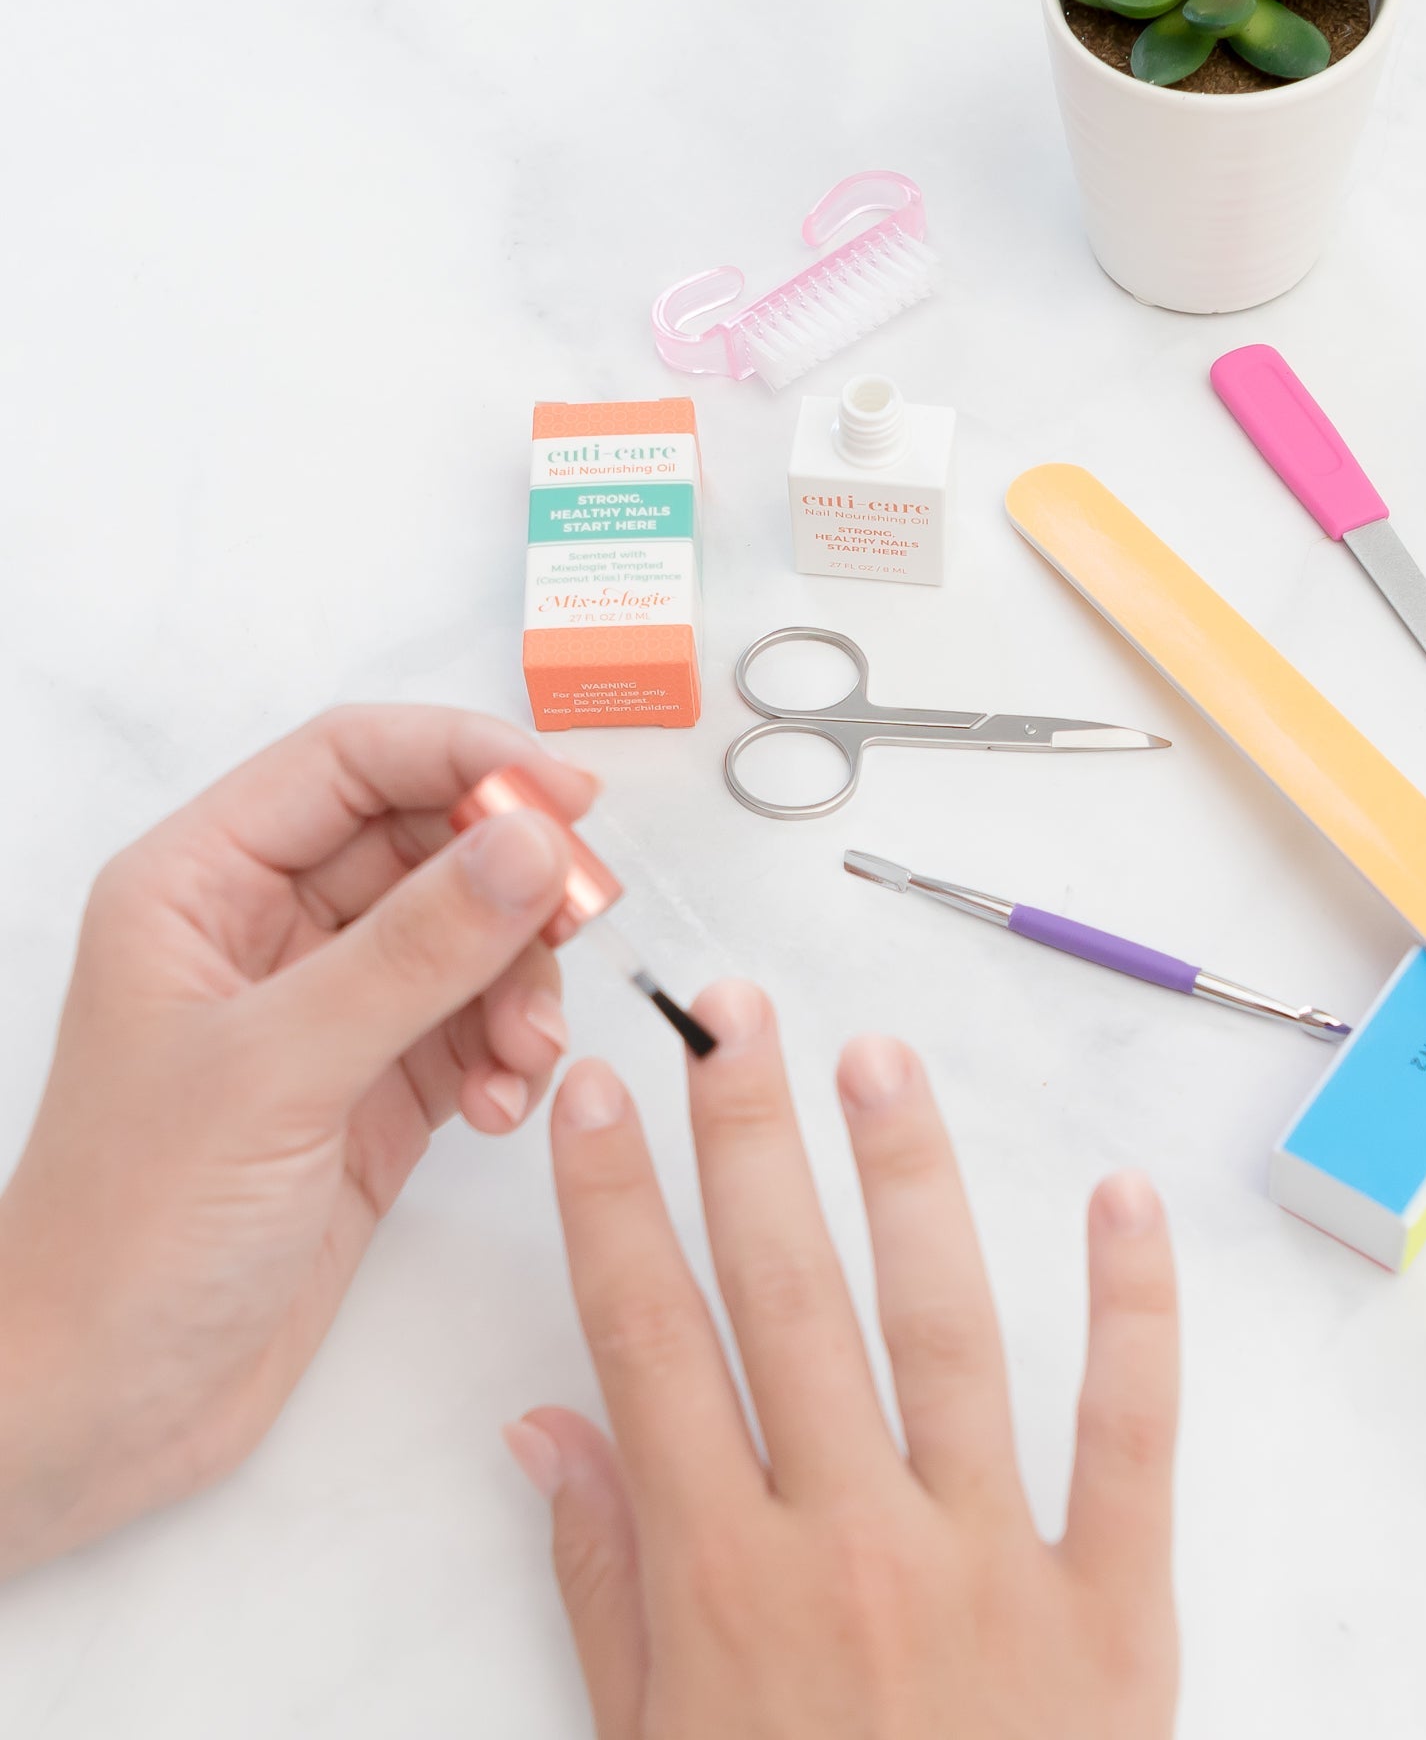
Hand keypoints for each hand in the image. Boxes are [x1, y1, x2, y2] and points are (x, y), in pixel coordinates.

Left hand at [0, 706, 593, 1576]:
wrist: (106, 1406)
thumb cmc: (131, 1231)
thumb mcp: (278, 1071)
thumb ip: (416, 949)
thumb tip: (534, 840)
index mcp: (201, 885)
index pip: (349, 763)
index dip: (464, 759)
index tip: (570, 799)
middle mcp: (267, 931)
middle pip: (426, 846)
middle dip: (510, 886)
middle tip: (579, 927)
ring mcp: (328, 1011)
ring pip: (466, 938)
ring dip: (517, 984)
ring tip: (521, 1057)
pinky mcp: (376, 1087)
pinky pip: (475, 1025)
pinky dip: (507, 1055)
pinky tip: (496, 1110)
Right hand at [506, 981, 1180, 1738]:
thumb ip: (602, 1585)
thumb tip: (546, 1426)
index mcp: (723, 1581)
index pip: (647, 1341)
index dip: (615, 1203)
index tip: (603, 1094)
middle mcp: (850, 1546)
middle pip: (785, 1299)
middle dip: (748, 1141)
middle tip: (735, 1018)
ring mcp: (992, 1568)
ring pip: (943, 1330)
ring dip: (905, 1180)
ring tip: (876, 1062)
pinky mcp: (1115, 1610)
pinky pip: (1130, 1436)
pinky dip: (1134, 1312)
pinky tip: (1120, 1198)